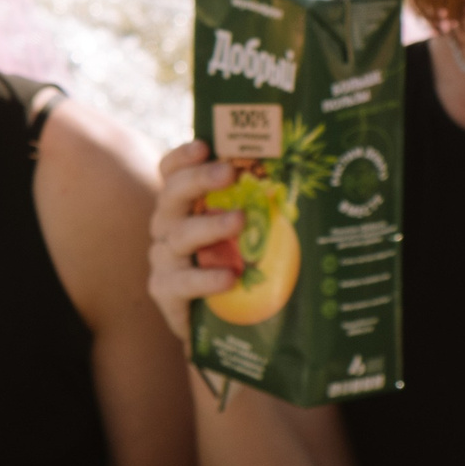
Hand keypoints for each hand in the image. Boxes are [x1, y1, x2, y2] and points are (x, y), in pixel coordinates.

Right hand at [147, 139, 244, 343]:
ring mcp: (163, 259)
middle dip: (199, 179)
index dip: (183, 157)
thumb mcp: (241, 230)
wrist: (216, 320)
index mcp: (181, 204)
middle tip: (230, 172)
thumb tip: (301, 181)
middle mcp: (167, 225)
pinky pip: (182, 282)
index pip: (171, 172)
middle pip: (172, 195)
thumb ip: (254, 206)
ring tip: (240, 221)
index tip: (205, 145)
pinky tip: (229, 277)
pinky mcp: (164, 292)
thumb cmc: (234, 262)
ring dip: (210, 225)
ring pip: (178, 236)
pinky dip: (205, 279)